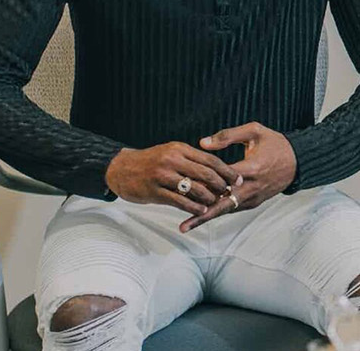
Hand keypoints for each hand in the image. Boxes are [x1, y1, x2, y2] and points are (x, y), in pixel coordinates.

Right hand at [104, 142, 240, 217]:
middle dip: (222, 185)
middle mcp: (172, 160)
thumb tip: (215, 171)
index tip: (238, 179)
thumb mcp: (170, 153)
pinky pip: (179, 201)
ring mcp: (163, 176)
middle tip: (231, 193)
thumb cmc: (150, 162)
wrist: (120, 169)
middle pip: (205, 174)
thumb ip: (190, 160)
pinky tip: (202, 211)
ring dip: (209, 197)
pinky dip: (193, 207)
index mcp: (179, 149)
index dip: (226, 171)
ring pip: (194, 188)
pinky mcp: (155, 191)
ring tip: (217, 202)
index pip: (209, 159)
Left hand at [181, 122, 297, 231]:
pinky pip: (233, 208)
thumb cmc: (276, 144)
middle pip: (223, 205)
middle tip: (184, 226)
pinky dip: (219, 211)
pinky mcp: (254, 203)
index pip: (222, 180)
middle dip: (202, 216)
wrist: (298, 161)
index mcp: (252, 169)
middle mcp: (252, 188)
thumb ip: (227, 136)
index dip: (204, 184)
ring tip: (187, 224)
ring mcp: (254, 198)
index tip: (187, 190)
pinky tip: (202, 213)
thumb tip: (203, 143)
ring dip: (208, 216)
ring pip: (227, 210)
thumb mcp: (254, 131)